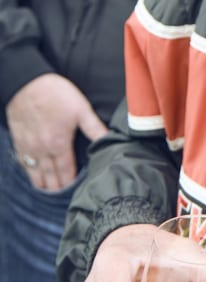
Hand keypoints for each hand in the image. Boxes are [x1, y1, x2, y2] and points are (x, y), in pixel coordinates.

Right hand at [6, 73, 107, 189]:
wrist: (26, 82)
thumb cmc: (55, 94)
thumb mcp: (81, 109)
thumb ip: (95, 128)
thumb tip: (110, 140)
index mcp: (59, 145)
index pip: (66, 173)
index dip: (72, 184)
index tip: (78, 192)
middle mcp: (42, 151)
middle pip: (50, 178)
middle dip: (58, 189)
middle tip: (65, 199)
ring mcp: (28, 147)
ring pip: (35, 174)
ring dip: (43, 185)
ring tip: (51, 193)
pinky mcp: (18, 141)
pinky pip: (23, 164)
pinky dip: (29, 173)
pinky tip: (34, 177)